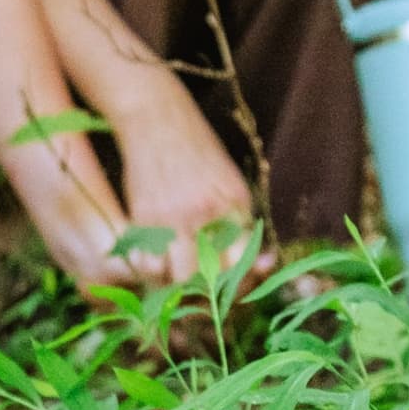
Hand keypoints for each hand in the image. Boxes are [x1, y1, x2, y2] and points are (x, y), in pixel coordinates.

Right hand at [107, 102, 255, 275]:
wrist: (157, 116)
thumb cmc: (196, 152)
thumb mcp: (227, 181)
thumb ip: (240, 221)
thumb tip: (264, 264)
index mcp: (235, 203)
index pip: (246, 262)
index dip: (241, 284)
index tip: (233, 289)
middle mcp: (208, 213)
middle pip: (212, 280)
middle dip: (208, 292)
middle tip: (202, 293)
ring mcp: (175, 216)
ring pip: (178, 279)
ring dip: (177, 285)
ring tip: (177, 277)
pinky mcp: (144, 217)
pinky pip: (148, 265)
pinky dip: (151, 271)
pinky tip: (155, 260)